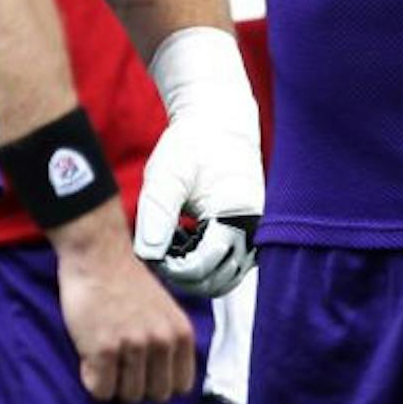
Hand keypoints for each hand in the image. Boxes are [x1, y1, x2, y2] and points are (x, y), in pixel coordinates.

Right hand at [51, 202, 197, 403]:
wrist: (96, 254)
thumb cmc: (125, 281)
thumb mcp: (164, 311)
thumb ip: (168, 342)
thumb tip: (163, 383)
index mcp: (181, 334)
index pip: (180, 387)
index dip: (158, 381)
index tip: (143, 370)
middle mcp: (162, 341)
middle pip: (154, 396)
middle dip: (135, 385)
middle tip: (118, 363)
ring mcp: (134, 346)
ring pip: (127, 396)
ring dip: (112, 382)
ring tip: (103, 356)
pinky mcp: (103, 349)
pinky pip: (100, 390)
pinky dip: (91, 379)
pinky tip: (88, 356)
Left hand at [135, 29, 263, 297]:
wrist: (217, 122)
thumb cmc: (190, 146)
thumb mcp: (166, 175)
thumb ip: (157, 215)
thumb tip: (148, 257)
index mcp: (238, 217)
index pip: (204, 267)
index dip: (172, 268)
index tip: (151, 251)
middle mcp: (254, 233)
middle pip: (216, 281)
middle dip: (182, 274)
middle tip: (157, 246)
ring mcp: (254, 237)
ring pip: (224, 279)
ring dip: (193, 271)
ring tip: (171, 237)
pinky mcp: (248, 236)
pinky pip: (227, 266)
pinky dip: (202, 263)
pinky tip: (181, 235)